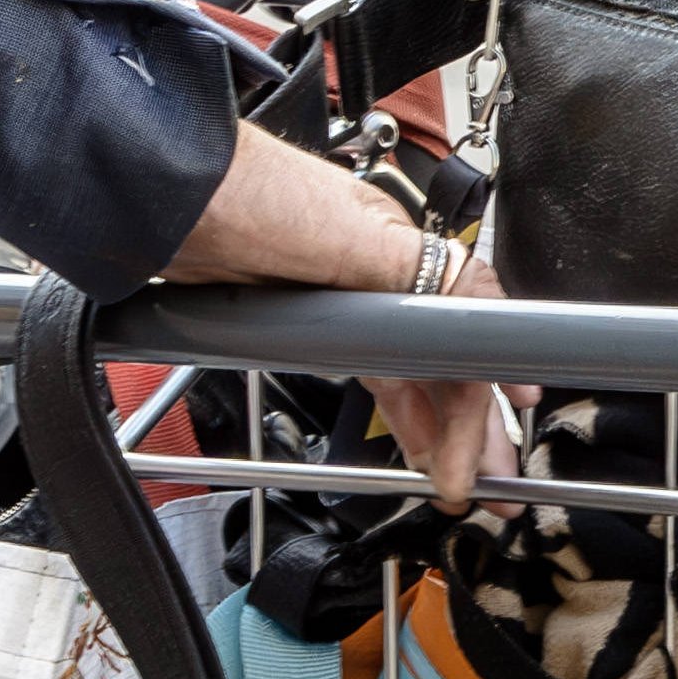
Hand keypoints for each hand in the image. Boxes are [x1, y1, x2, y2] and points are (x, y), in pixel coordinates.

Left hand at [163, 125, 510, 506]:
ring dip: (437, 428)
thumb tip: (490, 313)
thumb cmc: (249, 194)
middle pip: (444, 363)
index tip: (512, 424)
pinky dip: (396, 410)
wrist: (165, 198)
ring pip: (409, 376)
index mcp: (402, 254)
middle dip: (474, 427)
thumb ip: (426, 276)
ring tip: (460, 476)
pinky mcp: (303, 323)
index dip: (489, 386)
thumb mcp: (353, 237)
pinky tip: (412, 439)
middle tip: (493, 483)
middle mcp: (380, 279)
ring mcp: (342, 305)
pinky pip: (368, 375)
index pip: (467, 333)